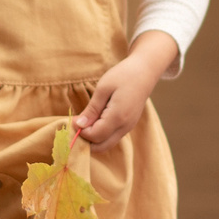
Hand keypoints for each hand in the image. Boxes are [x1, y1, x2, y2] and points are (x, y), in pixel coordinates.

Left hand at [74, 33, 178, 150]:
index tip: (73, 119)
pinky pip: (112, 136)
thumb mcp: (103, 89)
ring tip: (87, 119)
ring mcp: (128, 127)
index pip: (95, 136)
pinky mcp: (129, 125)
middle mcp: (125, 126)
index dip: (81, 132)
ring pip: (107, 144)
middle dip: (86, 140)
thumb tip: (79, 125)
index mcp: (118, 117)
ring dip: (94, 137)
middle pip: (101, 147)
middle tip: (78, 124)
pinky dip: (102, 133)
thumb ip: (91, 109)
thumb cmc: (123, 75)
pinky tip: (96, 118)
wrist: (145, 71)